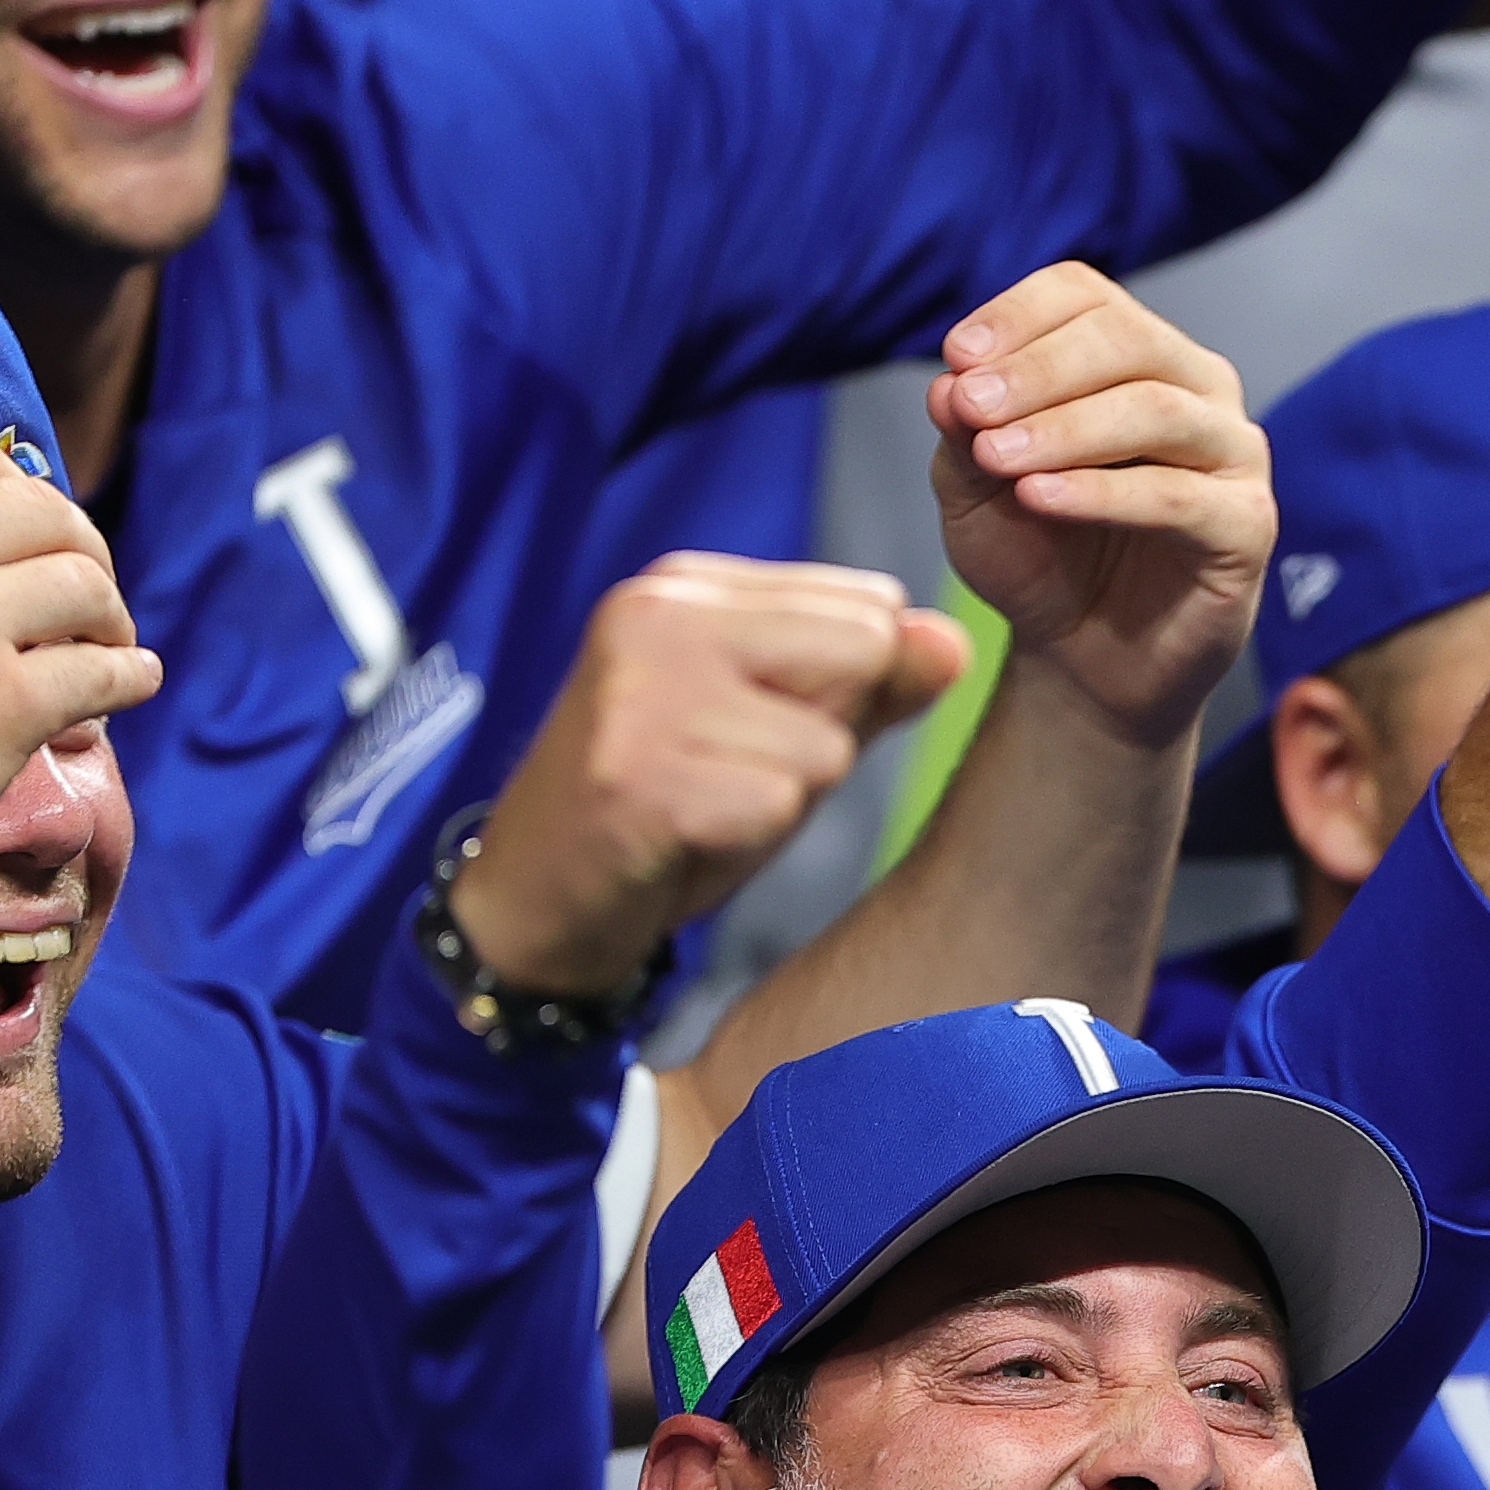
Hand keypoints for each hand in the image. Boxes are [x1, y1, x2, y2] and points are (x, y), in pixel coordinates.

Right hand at [0, 431, 161, 928]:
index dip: (23, 494)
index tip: (39, 534)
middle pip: (46, 512)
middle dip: (82, 550)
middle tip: (90, 596)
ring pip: (86, 586)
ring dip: (111, 616)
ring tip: (108, 646)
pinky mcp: (5, 703)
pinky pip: (104, 671)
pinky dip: (131, 676)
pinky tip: (133, 683)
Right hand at [448, 559, 967, 1003]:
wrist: (535, 901)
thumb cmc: (665, 810)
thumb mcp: (776, 730)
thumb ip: (869, 684)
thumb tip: (953, 640)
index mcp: (690, 588)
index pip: (867, 606)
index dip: (852, 689)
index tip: (756, 727)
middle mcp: (660, 616)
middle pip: (862, 653)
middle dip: (826, 738)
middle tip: (733, 772)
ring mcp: (644, 691)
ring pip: (826, 744)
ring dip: (783, 801)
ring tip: (704, 808)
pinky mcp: (639, 773)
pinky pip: (778, 805)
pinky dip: (748, 841)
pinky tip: (684, 838)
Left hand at [929, 266, 1274, 749]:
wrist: (1080, 662)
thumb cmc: (1038, 560)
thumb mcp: (974, 491)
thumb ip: (963, 434)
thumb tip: (949, 381)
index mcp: (1136, 354)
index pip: (1084, 294)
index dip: (1018, 315)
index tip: (956, 357)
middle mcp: (1196, 388)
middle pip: (1125, 338)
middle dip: (1038, 368)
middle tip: (971, 406)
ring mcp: (1231, 453)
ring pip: (1156, 409)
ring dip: (1066, 426)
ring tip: (998, 457)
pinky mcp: (1246, 526)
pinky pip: (1178, 496)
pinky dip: (1102, 491)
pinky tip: (1040, 498)